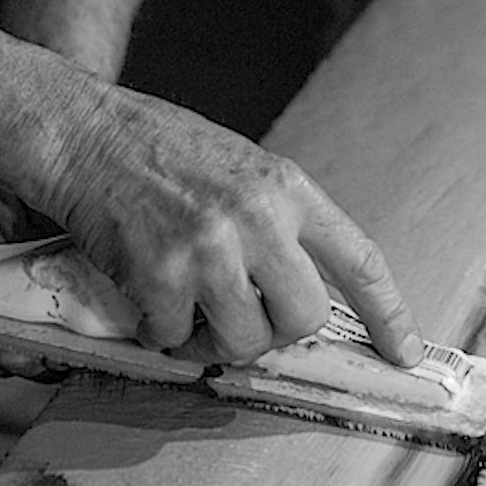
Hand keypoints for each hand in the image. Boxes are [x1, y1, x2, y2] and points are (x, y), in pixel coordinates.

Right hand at [34, 83, 420, 368]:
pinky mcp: (161, 272)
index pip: (360, 260)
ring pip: (243, 340)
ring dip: (211, 339)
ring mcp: (210, 246)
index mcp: (288, 187)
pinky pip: (175, 338)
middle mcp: (259, 216)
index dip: (389, 314)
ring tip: (186, 307)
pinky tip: (144, 294)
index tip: (404, 354)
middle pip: (304, 318)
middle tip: (239, 318)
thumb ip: (278, 224)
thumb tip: (302, 295)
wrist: (82, 131)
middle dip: (274, 333)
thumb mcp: (241, 169)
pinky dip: (157, 331)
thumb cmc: (156, 150)